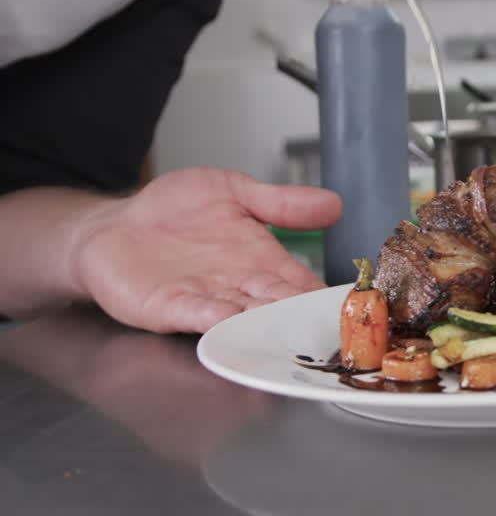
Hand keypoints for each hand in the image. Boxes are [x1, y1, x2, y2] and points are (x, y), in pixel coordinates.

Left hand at [72, 167, 340, 333]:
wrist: (113, 225)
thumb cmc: (173, 211)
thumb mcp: (234, 191)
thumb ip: (282, 202)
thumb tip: (335, 203)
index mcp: (262, 261)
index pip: (302, 285)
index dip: (324, 296)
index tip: (351, 304)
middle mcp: (239, 286)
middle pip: (279, 308)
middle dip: (301, 320)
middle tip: (328, 329)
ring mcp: (206, 299)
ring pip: (245, 318)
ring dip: (265, 327)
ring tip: (288, 334)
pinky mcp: (170, 307)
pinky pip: (198, 316)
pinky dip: (216, 320)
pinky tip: (231, 320)